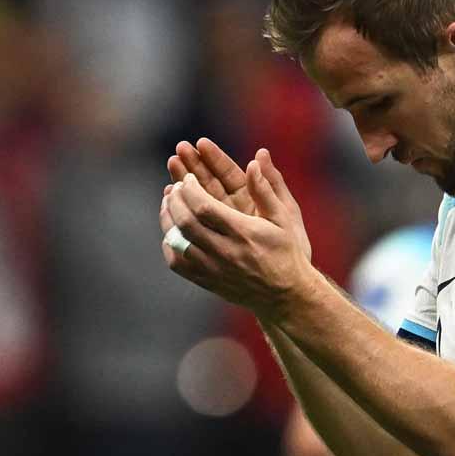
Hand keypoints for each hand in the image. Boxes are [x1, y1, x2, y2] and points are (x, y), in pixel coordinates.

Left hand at [160, 153, 312, 316]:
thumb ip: (266, 189)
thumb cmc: (286, 251)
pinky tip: (172, 229)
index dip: (191, 189)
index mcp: (244, 233)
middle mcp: (226, 252)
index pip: (204, 207)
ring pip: (177, 241)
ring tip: (169, 201)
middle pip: (186, 222)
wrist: (285, 295)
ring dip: (168, 217)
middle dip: (176, 199)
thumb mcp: (284, 218)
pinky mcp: (206, 281)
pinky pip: (177, 262)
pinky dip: (169, 243)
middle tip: (177, 185)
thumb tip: (254, 161)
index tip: (190, 178)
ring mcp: (213, 269)